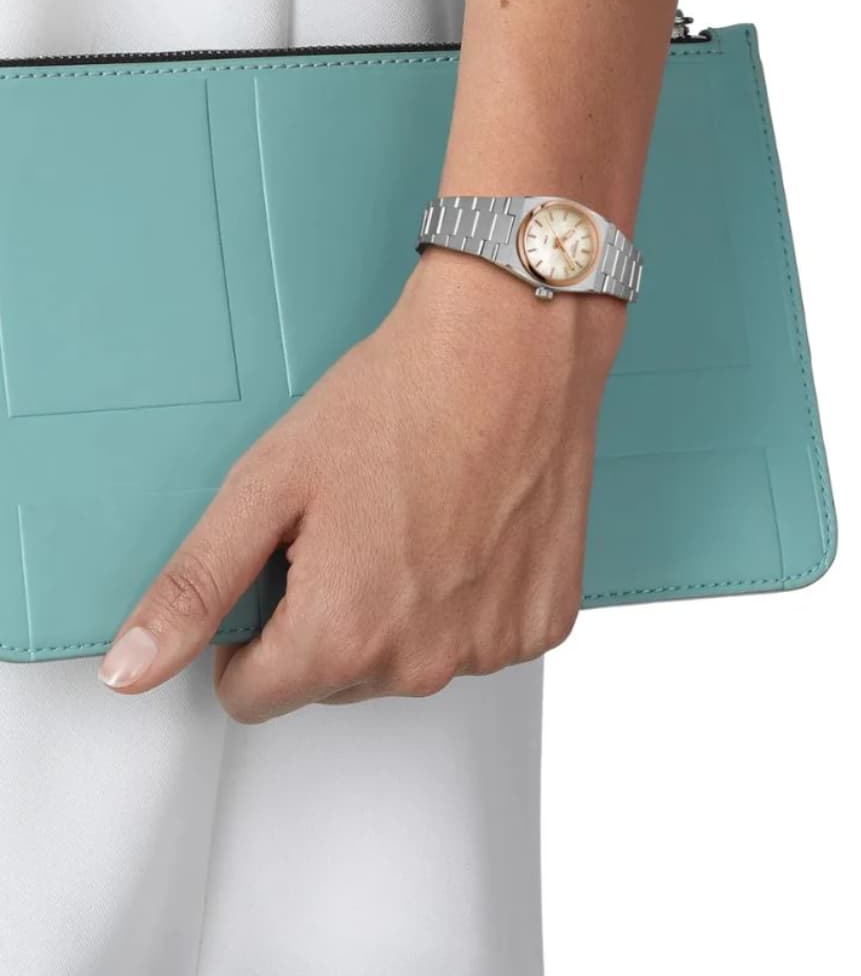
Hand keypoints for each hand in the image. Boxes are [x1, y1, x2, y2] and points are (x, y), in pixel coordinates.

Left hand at [97, 247, 625, 722]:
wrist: (510, 350)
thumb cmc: (398, 402)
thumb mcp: (268, 483)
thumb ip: (196, 587)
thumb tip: (131, 669)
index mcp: (341, 636)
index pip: (254, 696)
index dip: (251, 636)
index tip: (281, 572)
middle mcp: (422, 662)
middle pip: (336, 679)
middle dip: (332, 618)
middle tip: (355, 527)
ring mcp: (492, 646)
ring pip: (410, 661)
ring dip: (404, 610)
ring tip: (418, 521)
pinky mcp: (542, 622)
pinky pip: (480, 640)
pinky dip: (469, 600)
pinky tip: (470, 533)